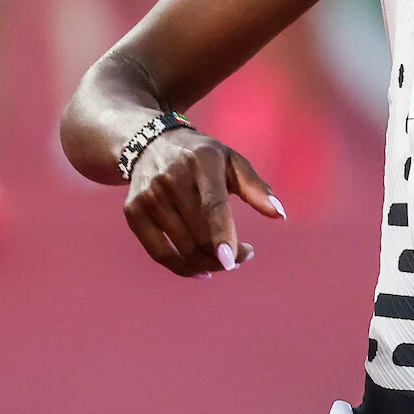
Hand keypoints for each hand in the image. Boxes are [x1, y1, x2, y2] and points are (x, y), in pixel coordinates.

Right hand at [123, 127, 284, 275]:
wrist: (149, 142)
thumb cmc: (201, 157)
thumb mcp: (231, 160)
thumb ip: (256, 187)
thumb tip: (280, 214)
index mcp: (200, 162)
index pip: (212, 206)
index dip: (222, 235)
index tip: (234, 260)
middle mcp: (170, 178)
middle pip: (198, 234)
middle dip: (224, 255)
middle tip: (242, 256)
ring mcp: (148, 196)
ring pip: (181, 248)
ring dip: (207, 263)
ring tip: (224, 261)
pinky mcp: (133, 212)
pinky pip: (158, 253)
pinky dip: (182, 268)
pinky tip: (201, 270)